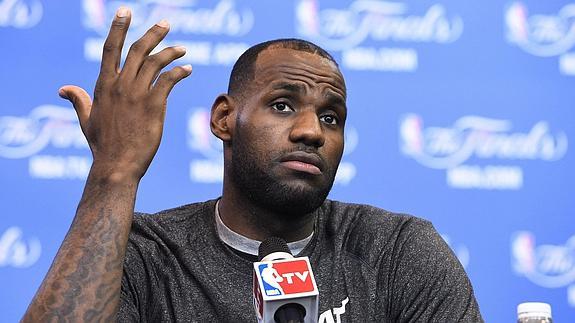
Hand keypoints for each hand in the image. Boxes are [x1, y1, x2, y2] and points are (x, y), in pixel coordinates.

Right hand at [59, 7, 190, 179]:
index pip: (110, 48)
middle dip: (153, 33)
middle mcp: (120, 85)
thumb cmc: (103, 145)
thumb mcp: (86, 120)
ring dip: (170, 52)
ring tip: (182, 49)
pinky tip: (187, 70)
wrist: (117, 165)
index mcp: (103, 85)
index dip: (118, 27)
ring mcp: (137, 94)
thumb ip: (79, 100)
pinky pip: (168, 80)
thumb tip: (63, 89)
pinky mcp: (154, 105)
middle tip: (165, 23)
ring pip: (155, 62)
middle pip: (137, 49)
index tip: (125, 11)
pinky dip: (178, 72)